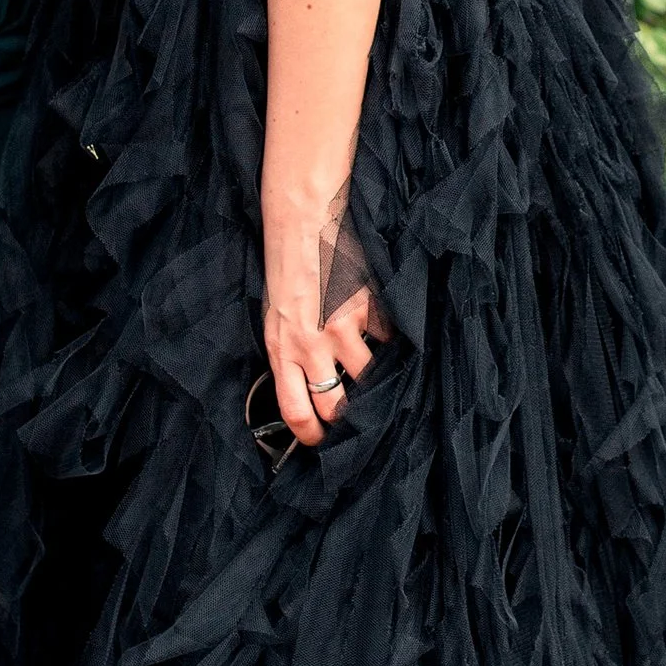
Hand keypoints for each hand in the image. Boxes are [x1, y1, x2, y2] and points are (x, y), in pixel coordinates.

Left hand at [262, 283, 386, 448]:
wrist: (304, 224)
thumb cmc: (286, 271)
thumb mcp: (275, 319)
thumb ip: (292, 353)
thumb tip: (312, 386)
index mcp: (281, 350)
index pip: (296, 412)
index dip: (312, 436)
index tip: (322, 441)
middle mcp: (311, 345)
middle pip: (337, 405)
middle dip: (350, 418)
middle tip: (359, 416)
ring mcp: (343, 328)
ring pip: (370, 377)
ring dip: (376, 377)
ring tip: (380, 373)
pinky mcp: (369, 308)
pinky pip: (388, 339)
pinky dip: (390, 339)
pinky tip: (384, 328)